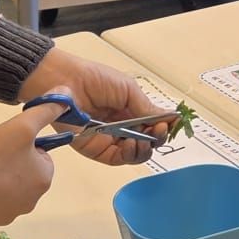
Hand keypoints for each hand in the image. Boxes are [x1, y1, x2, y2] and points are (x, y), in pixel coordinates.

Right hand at [0, 109, 55, 231]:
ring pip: (4, 180)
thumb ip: (45, 111)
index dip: (21, 140)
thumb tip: (66, 94)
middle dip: (5, 152)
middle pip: (21, 166)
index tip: (4, 135)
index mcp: (43, 179)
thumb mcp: (21, 127)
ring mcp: (8, 213)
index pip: (39, 152)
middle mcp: (31, 200)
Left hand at [20, 48, 166, 166]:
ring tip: (145, 139)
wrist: (67, 82)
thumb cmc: (96, 79)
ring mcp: (110, 140)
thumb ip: (147, 107)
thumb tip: (171, 117)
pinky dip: (129, 155)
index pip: (153, 125)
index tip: (170, 123)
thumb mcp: (128, 89)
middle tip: (159, 130)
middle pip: (147, 142)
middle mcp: (123, 128)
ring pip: (135, 154)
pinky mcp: (97, 150)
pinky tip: (132, 143)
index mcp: (131, 111)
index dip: (163, 127)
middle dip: (157, 138)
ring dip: (145, 149)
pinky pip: (118, 159)